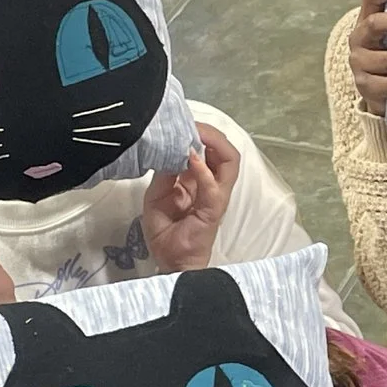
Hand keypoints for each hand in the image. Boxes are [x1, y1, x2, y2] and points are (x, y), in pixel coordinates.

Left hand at [142, 122, 239, 272]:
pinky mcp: (213, 211)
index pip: (210, 151)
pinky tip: (191, 157)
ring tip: (196, 133)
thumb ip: (165, 173)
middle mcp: (212, 187)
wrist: (170, 264)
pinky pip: (214, 187)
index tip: (182, 123)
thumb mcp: (157, 196)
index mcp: (200, 182)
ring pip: (229, 162)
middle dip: (211, 133)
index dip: (199, 134)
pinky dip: (204, 170)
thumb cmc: (166, 235)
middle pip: (225, 152)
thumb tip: (169, 148)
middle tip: (192, 124)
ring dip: (213, 143)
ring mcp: (215, 198)